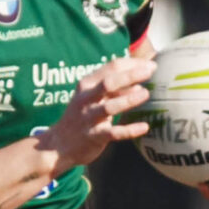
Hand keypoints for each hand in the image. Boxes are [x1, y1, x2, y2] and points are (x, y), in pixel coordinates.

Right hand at [38, 56, 153, 171]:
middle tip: (151, 71)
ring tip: (145, 94)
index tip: (151, 65)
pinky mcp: (93, 136)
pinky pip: (113, 133)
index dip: (133, 64)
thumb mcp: (93, 97)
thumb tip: (139, 84)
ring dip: (129, 100)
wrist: (58, 145)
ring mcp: (88, 118)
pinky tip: (144, 127)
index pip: (111, 67)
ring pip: (109, 107)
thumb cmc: (81, 117)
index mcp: (87, 85)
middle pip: (109, 83)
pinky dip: (130, 130)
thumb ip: (115, 90)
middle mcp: (86, 99)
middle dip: (131, 75)